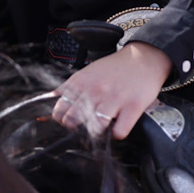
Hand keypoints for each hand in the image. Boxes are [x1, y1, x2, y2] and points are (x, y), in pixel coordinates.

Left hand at [51, 42, 171, 139]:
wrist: (143, 58)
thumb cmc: (115, 68)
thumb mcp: (87, 72)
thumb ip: (70, 88)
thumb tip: (50, 100)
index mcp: (81, 82)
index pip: (59, 109)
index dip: (61, 119)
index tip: (67, 121)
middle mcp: (95, 90)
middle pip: (73, 120)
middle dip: (76, 128)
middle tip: (85, 127)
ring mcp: (114, 99)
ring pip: (96, 128)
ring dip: (97, 132)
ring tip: (102, 128)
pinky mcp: (133, 107)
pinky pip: (119, 131)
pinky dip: (118, 134)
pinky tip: (118, 127)